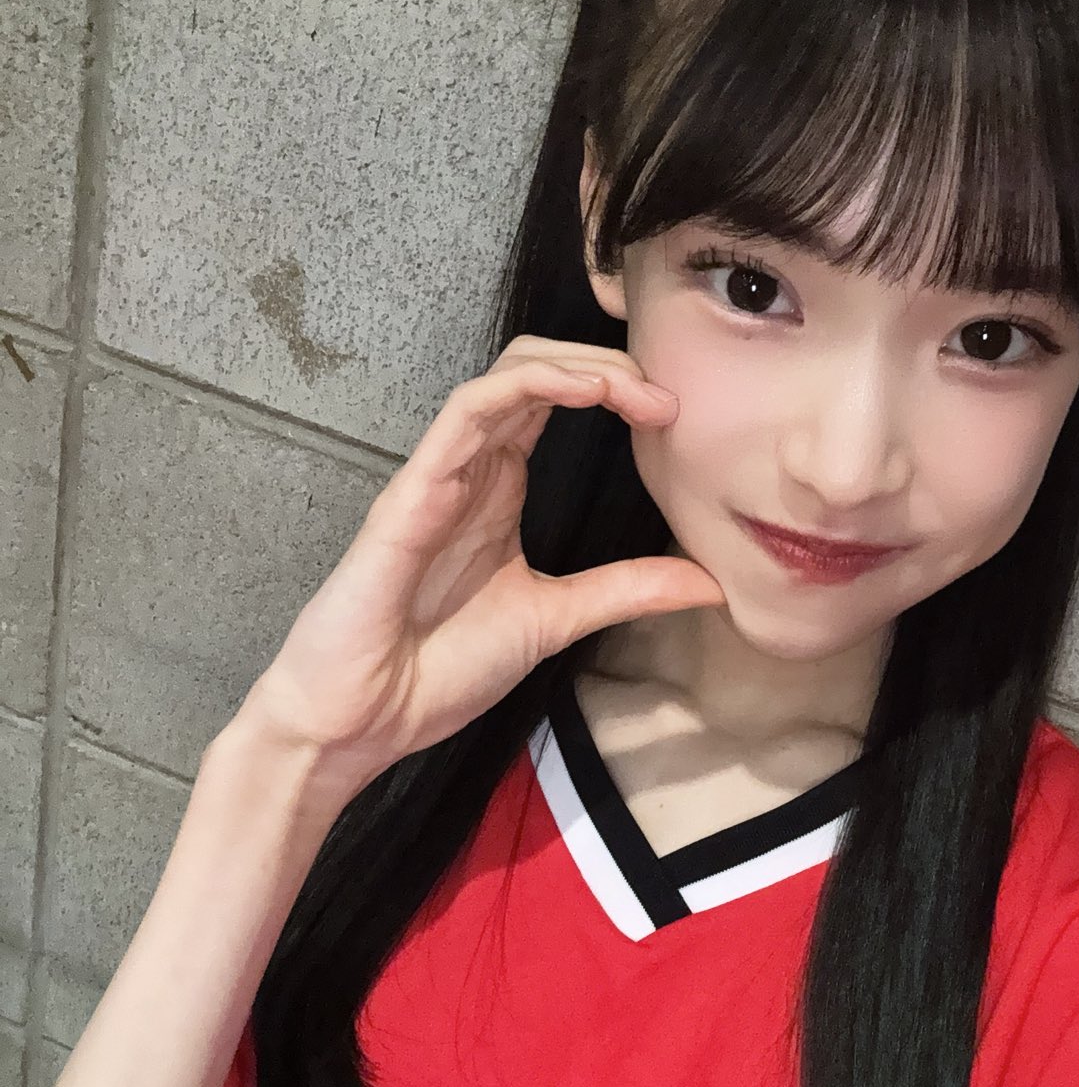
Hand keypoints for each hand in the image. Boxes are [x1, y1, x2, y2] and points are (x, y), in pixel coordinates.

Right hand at [239, 336, 723, 797]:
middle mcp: (470, 470)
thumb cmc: (437, 670)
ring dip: (576, 367)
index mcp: (498, 490)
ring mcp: (439, 475)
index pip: (554, 402)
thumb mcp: (555, 620)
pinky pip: (466, 414)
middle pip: (533, 370)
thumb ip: (625, 591)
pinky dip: (526, 387)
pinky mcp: (412, 493)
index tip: (676, 416)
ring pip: (504, 377)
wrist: (362, 722)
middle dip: (605, 364)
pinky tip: (581, 390)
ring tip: (637, 388)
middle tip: (666, 396)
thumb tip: (709, 582)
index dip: (615, 388)